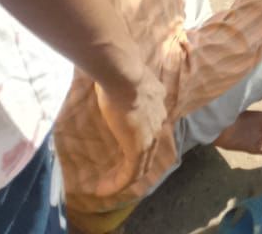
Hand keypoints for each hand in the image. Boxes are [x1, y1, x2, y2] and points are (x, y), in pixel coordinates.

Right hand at [95, 64, 166, 187]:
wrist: (124, 76)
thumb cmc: (120, 73)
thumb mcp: (127, 77)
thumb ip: (126, 81)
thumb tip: (113, 73)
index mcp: (157, 101)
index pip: (153, 124)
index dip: (141, 138)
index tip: (123, 145)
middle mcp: (159, 121)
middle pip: (149, 149)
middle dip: (133, 164)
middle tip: (115, 173)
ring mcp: (150, 137)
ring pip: (140, 166)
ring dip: (122, 179)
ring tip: (105, 186)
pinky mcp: (138, 149)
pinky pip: (129, 174)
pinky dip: (116, 185)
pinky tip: (102, 190)